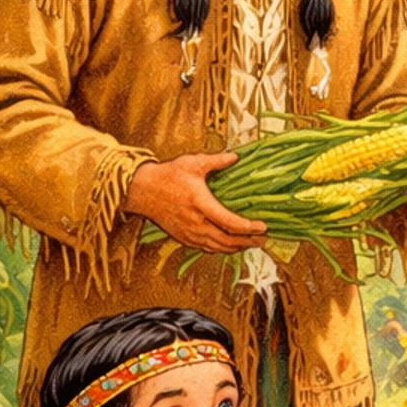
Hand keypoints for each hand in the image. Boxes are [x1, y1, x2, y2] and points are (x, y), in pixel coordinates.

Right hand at [125, 153, 267, 253]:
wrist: (143, 191)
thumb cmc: (168, 176)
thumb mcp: (192, 163)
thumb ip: (216, 161)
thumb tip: (235, 157)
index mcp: (200, 203)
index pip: (230, 222)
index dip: (249, 227)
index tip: (263, 227)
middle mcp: (195, 222)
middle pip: (227, 240)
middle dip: (248, 241)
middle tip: (263, 239)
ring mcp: (189, 233)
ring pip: (218, 247)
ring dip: (237, 248)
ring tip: (251, 244)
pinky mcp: (183, 238)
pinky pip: (207, 248)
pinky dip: (222, 249)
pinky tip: (231, 246)